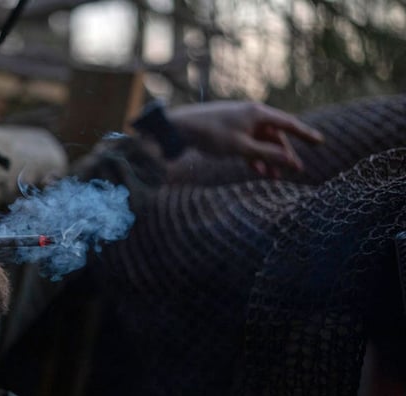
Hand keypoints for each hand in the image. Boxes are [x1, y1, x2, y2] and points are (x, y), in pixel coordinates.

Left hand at [167, 101, 324, 178]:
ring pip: (260, 141)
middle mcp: (251, 114)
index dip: (305, 134)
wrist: (179, 127)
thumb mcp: (242, 148)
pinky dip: (254, 155)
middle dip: (283, 153)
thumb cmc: (211, 134)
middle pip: (274, 135)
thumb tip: (292, 160)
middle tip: (292, 171)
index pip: (288, 124)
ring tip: (273, 176)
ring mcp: (239, 122)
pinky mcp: (229, 130)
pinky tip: (257, 170)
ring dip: (268, 158)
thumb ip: (268, 154)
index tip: (320, 142)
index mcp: (257, 113)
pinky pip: (248, 143)